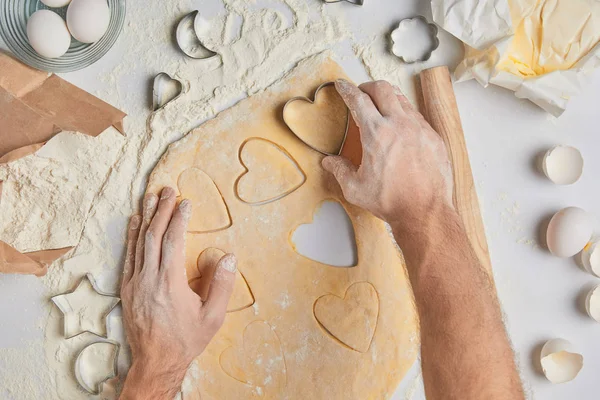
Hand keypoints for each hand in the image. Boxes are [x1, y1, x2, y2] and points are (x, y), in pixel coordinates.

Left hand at [120, 187, 236, 399]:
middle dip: (161, 210)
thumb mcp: (213, 317)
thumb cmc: (187, 339)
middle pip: (154, 236)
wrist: (156, 361)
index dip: (179, 218)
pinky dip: (132, 236)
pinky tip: (135, 222)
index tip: (185, 202)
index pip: (173, 241)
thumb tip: (229, 257)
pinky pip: (128, 255)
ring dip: (145, 217)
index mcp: (170, 283)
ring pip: (138, 242)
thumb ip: (221, 285)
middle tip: (167, 190)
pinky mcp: (127, 288)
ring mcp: (135, 283)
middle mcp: (149, 279)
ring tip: (150, 197)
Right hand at [323, 79, 453, 231]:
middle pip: (382, 89)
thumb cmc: (391, 201)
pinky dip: (405, 114)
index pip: (358, 100)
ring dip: (388, 98)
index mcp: (376, 134)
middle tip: (361, 93)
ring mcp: (419, 129)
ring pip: (402, 99)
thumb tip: (329, 163)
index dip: (347, 90)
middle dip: (368, 86)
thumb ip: (340, 170)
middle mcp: (399, 124)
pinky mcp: (433, 137)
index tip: (342, 85)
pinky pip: (417, 116)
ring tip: (381, 107)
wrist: (425, 211)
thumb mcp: (356, 188)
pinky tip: (400, 127)